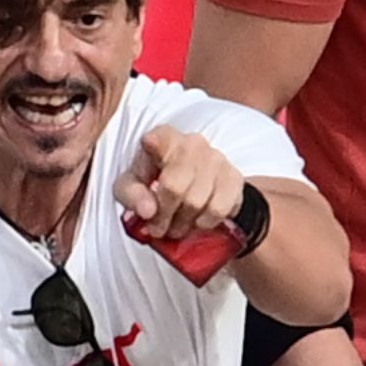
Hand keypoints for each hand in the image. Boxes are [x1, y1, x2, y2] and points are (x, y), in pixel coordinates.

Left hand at [112, 125, 245, 239]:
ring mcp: (216, 159)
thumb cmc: (153, 181)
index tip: (148, 143)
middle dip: (164, 216)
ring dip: (183, 224)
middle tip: (159, 228)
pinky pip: (219, 209)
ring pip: (197, 202)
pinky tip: (197, 221)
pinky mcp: (233, 177)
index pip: (159, 138)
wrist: (192, 183)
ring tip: (176, 227)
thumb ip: (132, 195)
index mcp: (164, 138)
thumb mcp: (131, 186)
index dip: (154, 143)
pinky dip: (205, 223)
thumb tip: (148, 211)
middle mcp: (192, 143)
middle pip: (175, 187)